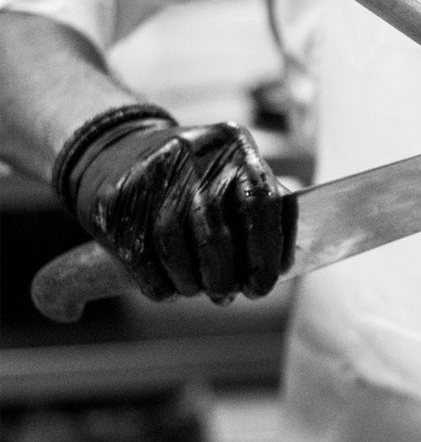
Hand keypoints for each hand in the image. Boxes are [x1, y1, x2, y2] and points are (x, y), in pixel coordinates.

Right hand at [55, 108, 291, 302]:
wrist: (122, 151)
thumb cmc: (202, 182)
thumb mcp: (241, 182)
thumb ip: (271, 218)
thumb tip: (285, 269)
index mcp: (236, 146)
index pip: (260, 206)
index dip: (264, 257)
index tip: (260, 289)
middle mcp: (194, 153)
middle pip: (214, 236)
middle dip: (222, 279)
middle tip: (225, 295)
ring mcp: (150, 172)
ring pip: (174, 250)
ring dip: (190, 285)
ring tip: (197, 290)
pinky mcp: (115, 199)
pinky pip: (140, 259)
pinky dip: (160, 286)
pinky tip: (170, 288)